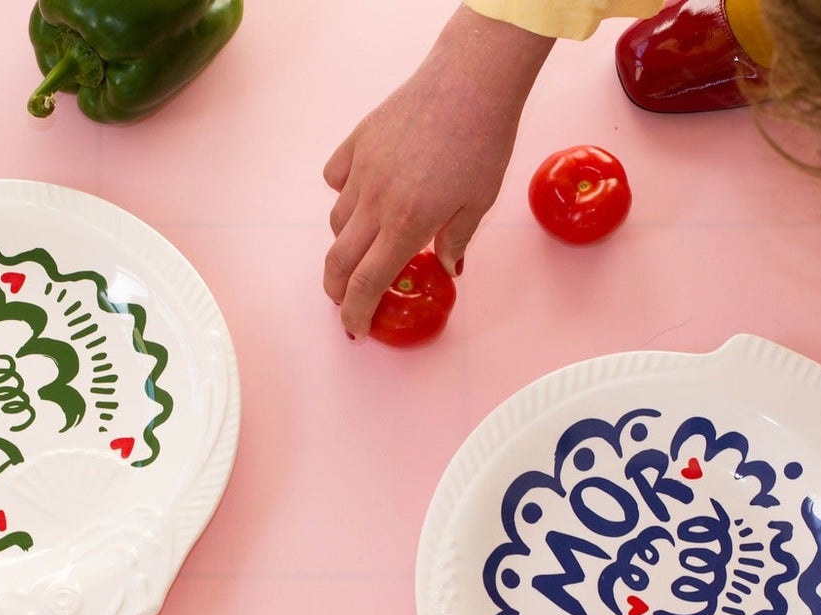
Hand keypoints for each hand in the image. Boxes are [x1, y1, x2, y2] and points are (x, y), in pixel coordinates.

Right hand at [323, 7, 553, 336]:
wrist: (471, 79)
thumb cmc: (484, 140)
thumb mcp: (479, 201)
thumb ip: (456, 240)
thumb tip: (447, 269)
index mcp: (408, 223)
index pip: (368, 283)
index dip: (358, 312)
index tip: (357, 328)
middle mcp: (376, 202)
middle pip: (339, 261)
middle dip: (337, 290)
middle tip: (347, 300)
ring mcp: (362, 170)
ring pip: (336, 222)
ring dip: (345, 245)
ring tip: (364, 248)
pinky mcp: (357, 142)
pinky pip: (336, 179)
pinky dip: (344, 195)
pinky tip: (363, 194)